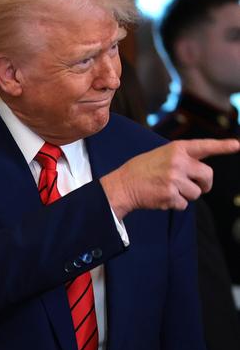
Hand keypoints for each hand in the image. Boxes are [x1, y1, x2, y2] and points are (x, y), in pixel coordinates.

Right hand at [100, 138, 239, 218]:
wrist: (122, 185)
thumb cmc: (141, 171)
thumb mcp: (161, 155)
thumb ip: (181, 158)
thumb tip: (202, 173)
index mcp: (176, 149)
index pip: (204, 146)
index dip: (223, 146)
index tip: (237, 145)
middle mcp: (177, 162)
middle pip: (208, 175)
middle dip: (205, 184)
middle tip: (195, 186)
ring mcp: (174, 179)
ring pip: (197, 193)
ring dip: (186, 195)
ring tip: (168, 190)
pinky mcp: (170, 195)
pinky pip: (184, 204)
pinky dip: (176, 204)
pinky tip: (162, 197)